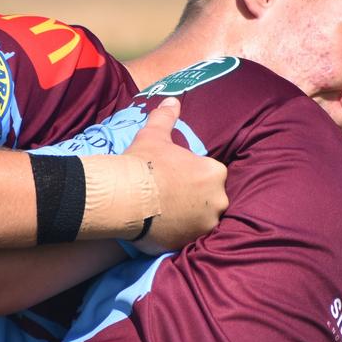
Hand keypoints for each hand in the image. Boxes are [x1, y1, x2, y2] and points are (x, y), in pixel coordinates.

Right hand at [124, 98, 228, 253]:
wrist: (124, 196)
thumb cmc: (142, 163)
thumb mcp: (154, 134)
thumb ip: (166, 117)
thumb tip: (172, 100)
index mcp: (214, 172)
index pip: (211, 175)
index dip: (194, 177)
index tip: (178, 179)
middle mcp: (217, 200)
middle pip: (211, 199)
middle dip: (196, 200)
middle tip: (172, 198)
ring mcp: (204, 224)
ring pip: (201, 220)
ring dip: (189, 218)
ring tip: (167, 214)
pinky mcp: (190, 242)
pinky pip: (188, 237)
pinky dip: (179, 233)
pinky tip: (163, 228)